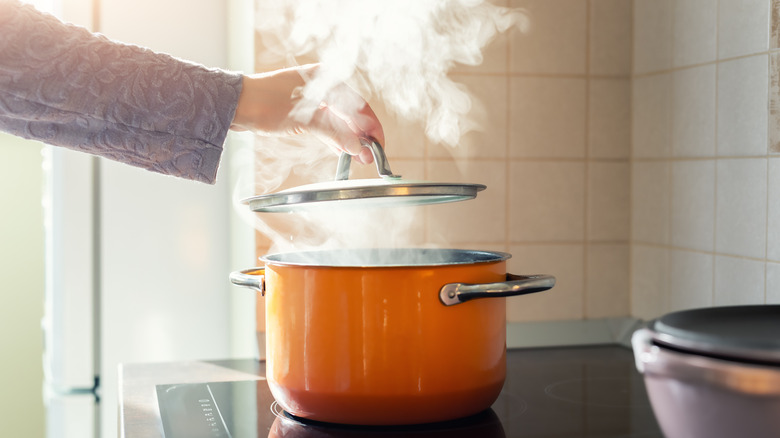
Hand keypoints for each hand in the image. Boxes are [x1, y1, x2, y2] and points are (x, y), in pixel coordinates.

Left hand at [230, 64, 383, 163]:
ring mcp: (312, 98)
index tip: (378, 145)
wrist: (234, 104)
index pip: (359, 105)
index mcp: (326, 79)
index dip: (371, 127)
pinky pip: (325, 125)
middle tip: (369, 157)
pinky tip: (343, 151)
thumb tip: (357, 147)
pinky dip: (334, 137)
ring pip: (339, 121)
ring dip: (349, 139)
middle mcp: (322, 86)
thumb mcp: (305, 120)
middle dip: (361, 136)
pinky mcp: (302, 111)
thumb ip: (335, 133)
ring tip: (359, 158)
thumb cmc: (265, 103)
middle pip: (351, 113)